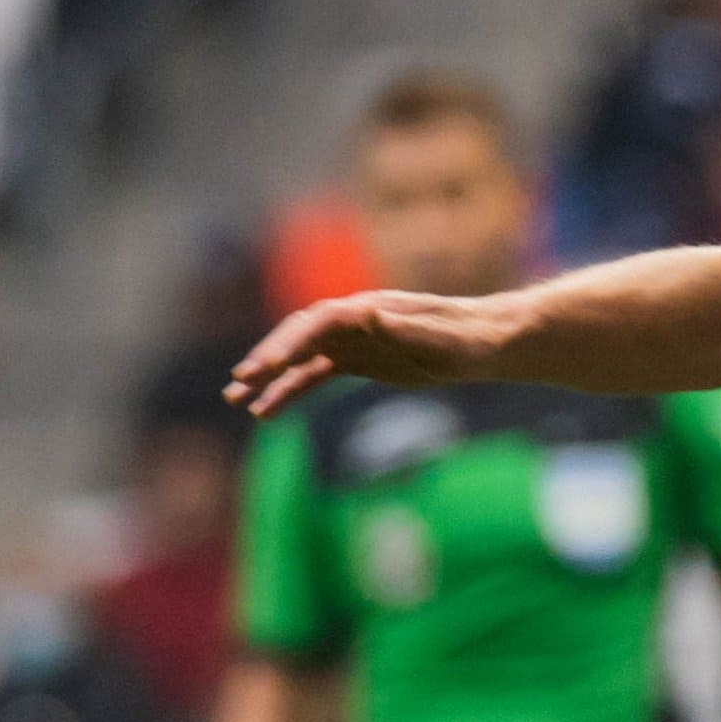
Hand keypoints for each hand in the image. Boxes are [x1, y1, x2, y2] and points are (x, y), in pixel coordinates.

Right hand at [226, 289, 516, 419]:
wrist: (486, 342)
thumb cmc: (468, 336)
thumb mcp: (440, 333)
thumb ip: (402, 326)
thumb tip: (366, 313)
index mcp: (367, 310)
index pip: (316, 324)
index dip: (289, 343)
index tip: (267, 367)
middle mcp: (351, 321)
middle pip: (298, 337)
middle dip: (269, 359)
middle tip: (240, 382)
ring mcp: (351, 341)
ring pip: (299, 359)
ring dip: (267, 379)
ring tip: (234, 399)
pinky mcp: (357, 362)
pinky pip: (313, 376)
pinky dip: (288, 392)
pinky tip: (264, 412)